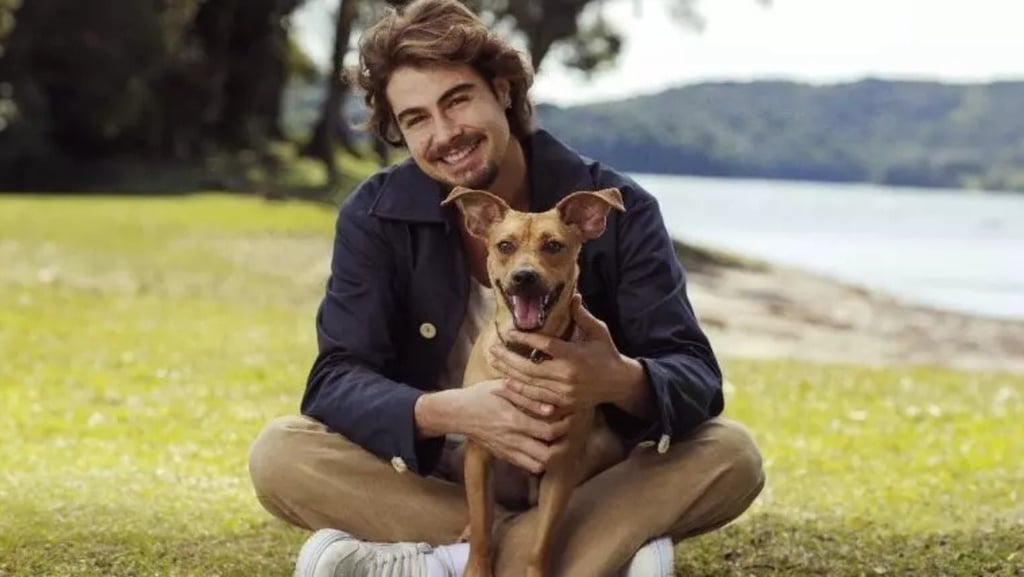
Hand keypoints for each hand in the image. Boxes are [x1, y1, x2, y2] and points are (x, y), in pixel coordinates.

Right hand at [455, 379, 571, 473]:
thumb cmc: (481, 395)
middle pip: (547, 456)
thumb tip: (551, 409)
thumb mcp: (503, 388)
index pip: (549, 432)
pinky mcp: (503, 456)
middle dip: (562, 447)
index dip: (565, 427)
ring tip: (556, 443)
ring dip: (551, 457)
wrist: (458, 413)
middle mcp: (512, 440)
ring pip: (537, 466)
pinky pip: (526, 466)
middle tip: (567, 435)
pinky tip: (541, 447)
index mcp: (514, 421)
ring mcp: (507, 450)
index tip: (569, 418)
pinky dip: (537, 460)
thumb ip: (528, 398)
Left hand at [489, 294, 645, 414]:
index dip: (525, 339)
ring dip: (509, 373)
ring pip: (530, 384)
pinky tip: (507, 383)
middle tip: (493, 349)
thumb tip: (573, 295)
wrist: (619, 383)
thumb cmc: (607, 353)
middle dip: (508, 358)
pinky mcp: (563, 404)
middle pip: (530, 368)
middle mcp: (567, 376)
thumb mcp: (599, 331)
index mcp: (575, 355)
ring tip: (494, 363)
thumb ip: (583, 316)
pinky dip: (520, 391)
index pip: (544, 346)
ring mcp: (564, 392)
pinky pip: (536, 399)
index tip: (509, 332)